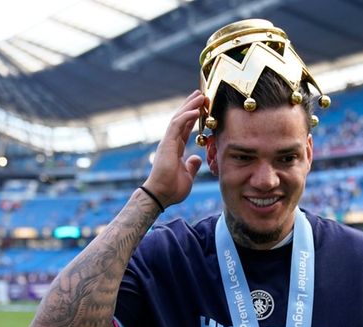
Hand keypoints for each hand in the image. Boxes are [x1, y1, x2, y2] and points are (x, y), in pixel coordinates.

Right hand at [142, 90, 205, 207]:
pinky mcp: (166, 144)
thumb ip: (192, 165)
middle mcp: (170, 142)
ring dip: (190, 106)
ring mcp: (167, 142)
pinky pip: (176, 126)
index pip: (184, 128)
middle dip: (191, 105)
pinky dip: (186, 117)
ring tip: (200, 96)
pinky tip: (195, 110)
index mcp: (175, 148)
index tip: (201, 107)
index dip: (192, 116)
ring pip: (179, 118)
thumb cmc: (172, 188)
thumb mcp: (188, 175)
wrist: (161, 195)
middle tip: (201, 94)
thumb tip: (197, 158)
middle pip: (181, 119)